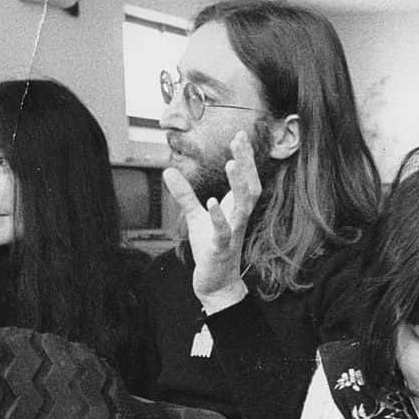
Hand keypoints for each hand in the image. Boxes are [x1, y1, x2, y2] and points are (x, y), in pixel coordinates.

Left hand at [163, 131, 261, 313]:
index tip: (240, 135)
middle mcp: (238, 218)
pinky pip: (223, 231)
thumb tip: (168, 170)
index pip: (245, 179)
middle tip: (240, 140)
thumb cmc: (210, 248)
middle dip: (247, 163)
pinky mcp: (221, 249)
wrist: (217, 284)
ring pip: (242, 207)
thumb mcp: (195, 217)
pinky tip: (212, 201)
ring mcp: (232, 233)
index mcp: (235, 209)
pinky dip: (219, 216)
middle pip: (250, 187)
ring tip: (231, 164)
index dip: (244, 158)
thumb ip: (184, 194)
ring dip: (238, 185)